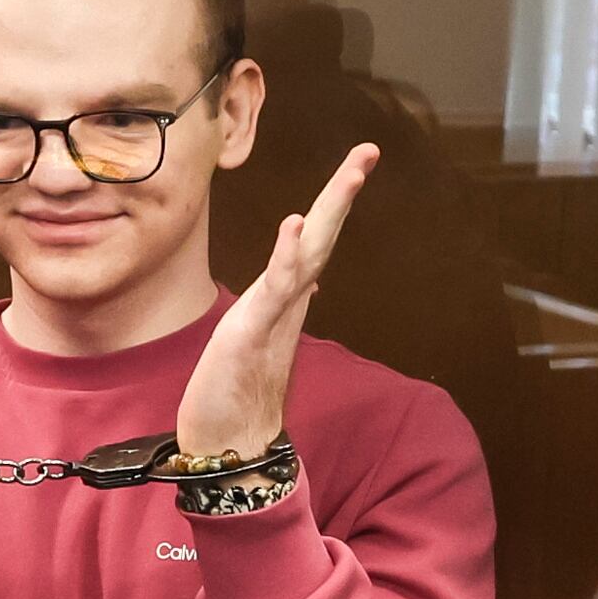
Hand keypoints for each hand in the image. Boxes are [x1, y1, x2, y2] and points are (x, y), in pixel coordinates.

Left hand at [173, 143, 375, 464]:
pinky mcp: (254, 330)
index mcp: (286, 297)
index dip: (333, 201)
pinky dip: (287, 255)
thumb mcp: (256, 336)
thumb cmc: (235, 394)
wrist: (229, 447)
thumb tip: (306, 281)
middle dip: (343, 192)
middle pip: (321, 236)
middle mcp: (288, 301)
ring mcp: (274, 314)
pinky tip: (294, 224)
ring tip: (351, 174)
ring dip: (328, 212)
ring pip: (309, 253)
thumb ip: (280, 305)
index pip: (313, 238)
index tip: (356, 163)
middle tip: (367, 151)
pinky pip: (275, 288)